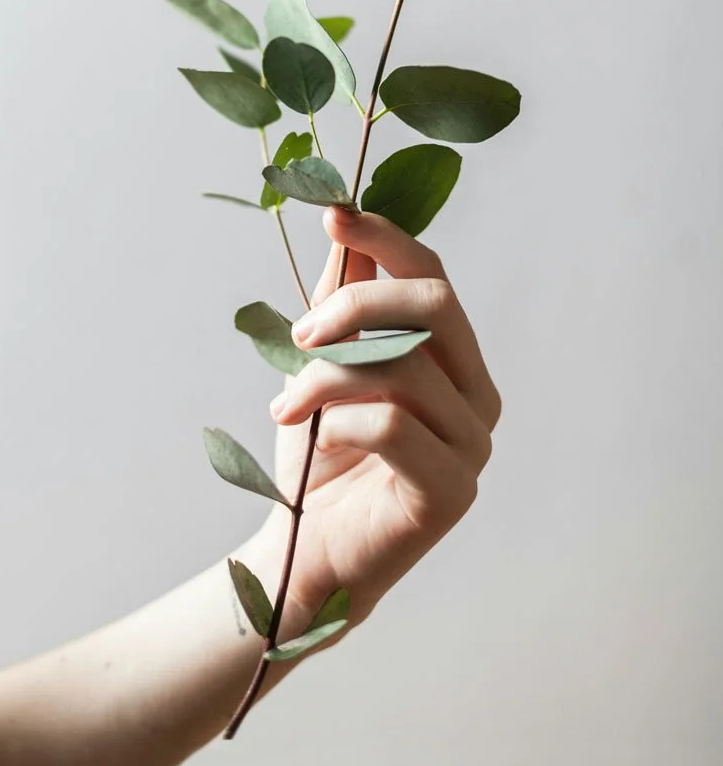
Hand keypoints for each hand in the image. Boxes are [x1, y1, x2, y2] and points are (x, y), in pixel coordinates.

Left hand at [255, 206, 501, 632]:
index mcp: (455, 360)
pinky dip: (338, 422)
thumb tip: (343, 220)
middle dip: (357, 303)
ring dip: (326, 376)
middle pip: (434, 306)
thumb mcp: (324, 364)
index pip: (433, 276)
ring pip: (404, 367)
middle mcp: (479, 395)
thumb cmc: (319, 456)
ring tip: (286, 404)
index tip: (333, 214)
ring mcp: (474, 445)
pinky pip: (393, 425)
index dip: (386, 238)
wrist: (304, 551)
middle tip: (300, 333)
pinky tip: (315, 441)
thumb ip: (343, 300)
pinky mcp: (452, 492)